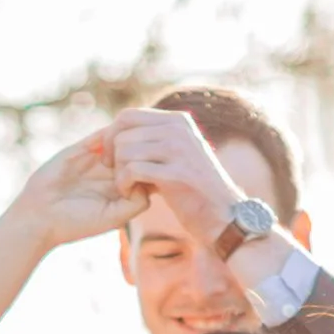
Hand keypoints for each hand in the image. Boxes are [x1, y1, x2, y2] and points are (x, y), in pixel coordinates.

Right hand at [14, 132, 145, 251]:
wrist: (40, 216)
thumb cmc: (76, 223)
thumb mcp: (113, 218)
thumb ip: (137, 202)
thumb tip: (150, 180)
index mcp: (124, 189)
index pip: (149, 169)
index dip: (154, 167)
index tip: (150, 176)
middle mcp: (114, 172)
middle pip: (140, 150)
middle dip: (143, 152)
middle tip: (133, 166)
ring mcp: (98, 158)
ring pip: (124, 138)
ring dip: (126, 144)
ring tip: (116, 164)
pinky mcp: (81, 148)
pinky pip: (102, 134)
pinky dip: (109, 137)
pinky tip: (104, 157)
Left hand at [107, 108, 246, 248]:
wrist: (223, 218)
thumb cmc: (194, 191)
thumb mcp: (176, 155)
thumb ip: (153, 140)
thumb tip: (115, 132)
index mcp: (178, 120)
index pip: (128, 116)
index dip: (110, 136)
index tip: (110, 159)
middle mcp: (179, 129)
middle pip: (122, 132)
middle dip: (111, 156)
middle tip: (117, 177)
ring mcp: (179, 149)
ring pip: (124, 150)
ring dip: (118, 174)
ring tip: (128, 188)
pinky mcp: (176, 173)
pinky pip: (132, 170)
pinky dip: (124, 184)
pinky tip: (132, 194)